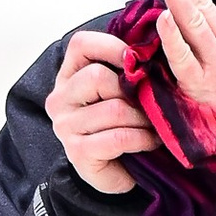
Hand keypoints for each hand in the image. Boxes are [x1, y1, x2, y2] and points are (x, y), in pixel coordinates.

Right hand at [48, 27, 159, 194]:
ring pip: (113, 109)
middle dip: (133, 90)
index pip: (81, 45)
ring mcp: (65, 127)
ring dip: (143, 118)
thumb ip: (125, 69)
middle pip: (98, 77)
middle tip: (151, 103)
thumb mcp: (120, 91)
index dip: (113, 46)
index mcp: (68, 76)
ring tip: (155, 125)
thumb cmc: (121, 125)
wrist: (116, 171)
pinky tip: (150, 142)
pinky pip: (118, 137)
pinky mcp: (77, 153)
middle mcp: (60, 99)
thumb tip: (151, 46)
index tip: (138, 60)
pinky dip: (142, 139)